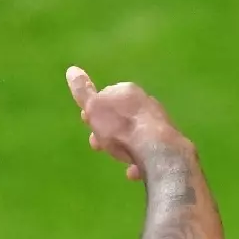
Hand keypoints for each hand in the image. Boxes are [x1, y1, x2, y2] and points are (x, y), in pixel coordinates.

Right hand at [66, 66, 189, 181]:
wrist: (156, 150)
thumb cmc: (121, 129)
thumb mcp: (94, 108)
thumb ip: (82, 90)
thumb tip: (72, 69)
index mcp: (128, 91)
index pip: (105, 96)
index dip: (93, 112)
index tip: (87, 124)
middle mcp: (145, 101)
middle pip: (118, 116)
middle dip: (106, 130)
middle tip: (98, 144)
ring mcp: (158, 120)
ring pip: (132, 132)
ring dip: (122, 145)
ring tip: (117, 157)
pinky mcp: (166, 140)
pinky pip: (145, 149)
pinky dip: (137, 158)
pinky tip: (132, 169)